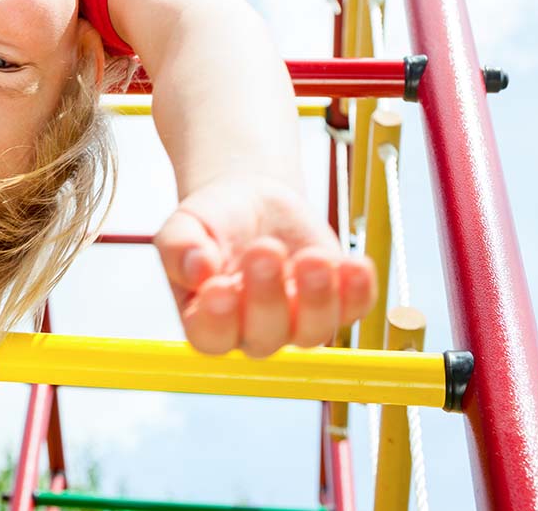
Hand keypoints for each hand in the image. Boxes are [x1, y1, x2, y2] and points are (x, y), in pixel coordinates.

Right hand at [153, 175, 375, 356]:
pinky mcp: (335, 304)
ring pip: (312, 332)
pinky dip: (358, 292)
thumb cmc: (213, 220)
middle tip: (265, 250)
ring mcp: (296, 322)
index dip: (218, 321)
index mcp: (206, 318)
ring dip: (316, 299)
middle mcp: (251, 330)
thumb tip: (196, 270)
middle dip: (267, 298)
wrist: (252, 199)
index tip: (221, 286)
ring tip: (312, 257)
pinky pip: (353, 310)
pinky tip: (353, 264)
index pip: (210, 338)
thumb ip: (179, 247)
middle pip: (264, 338)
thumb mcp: (184, 223)